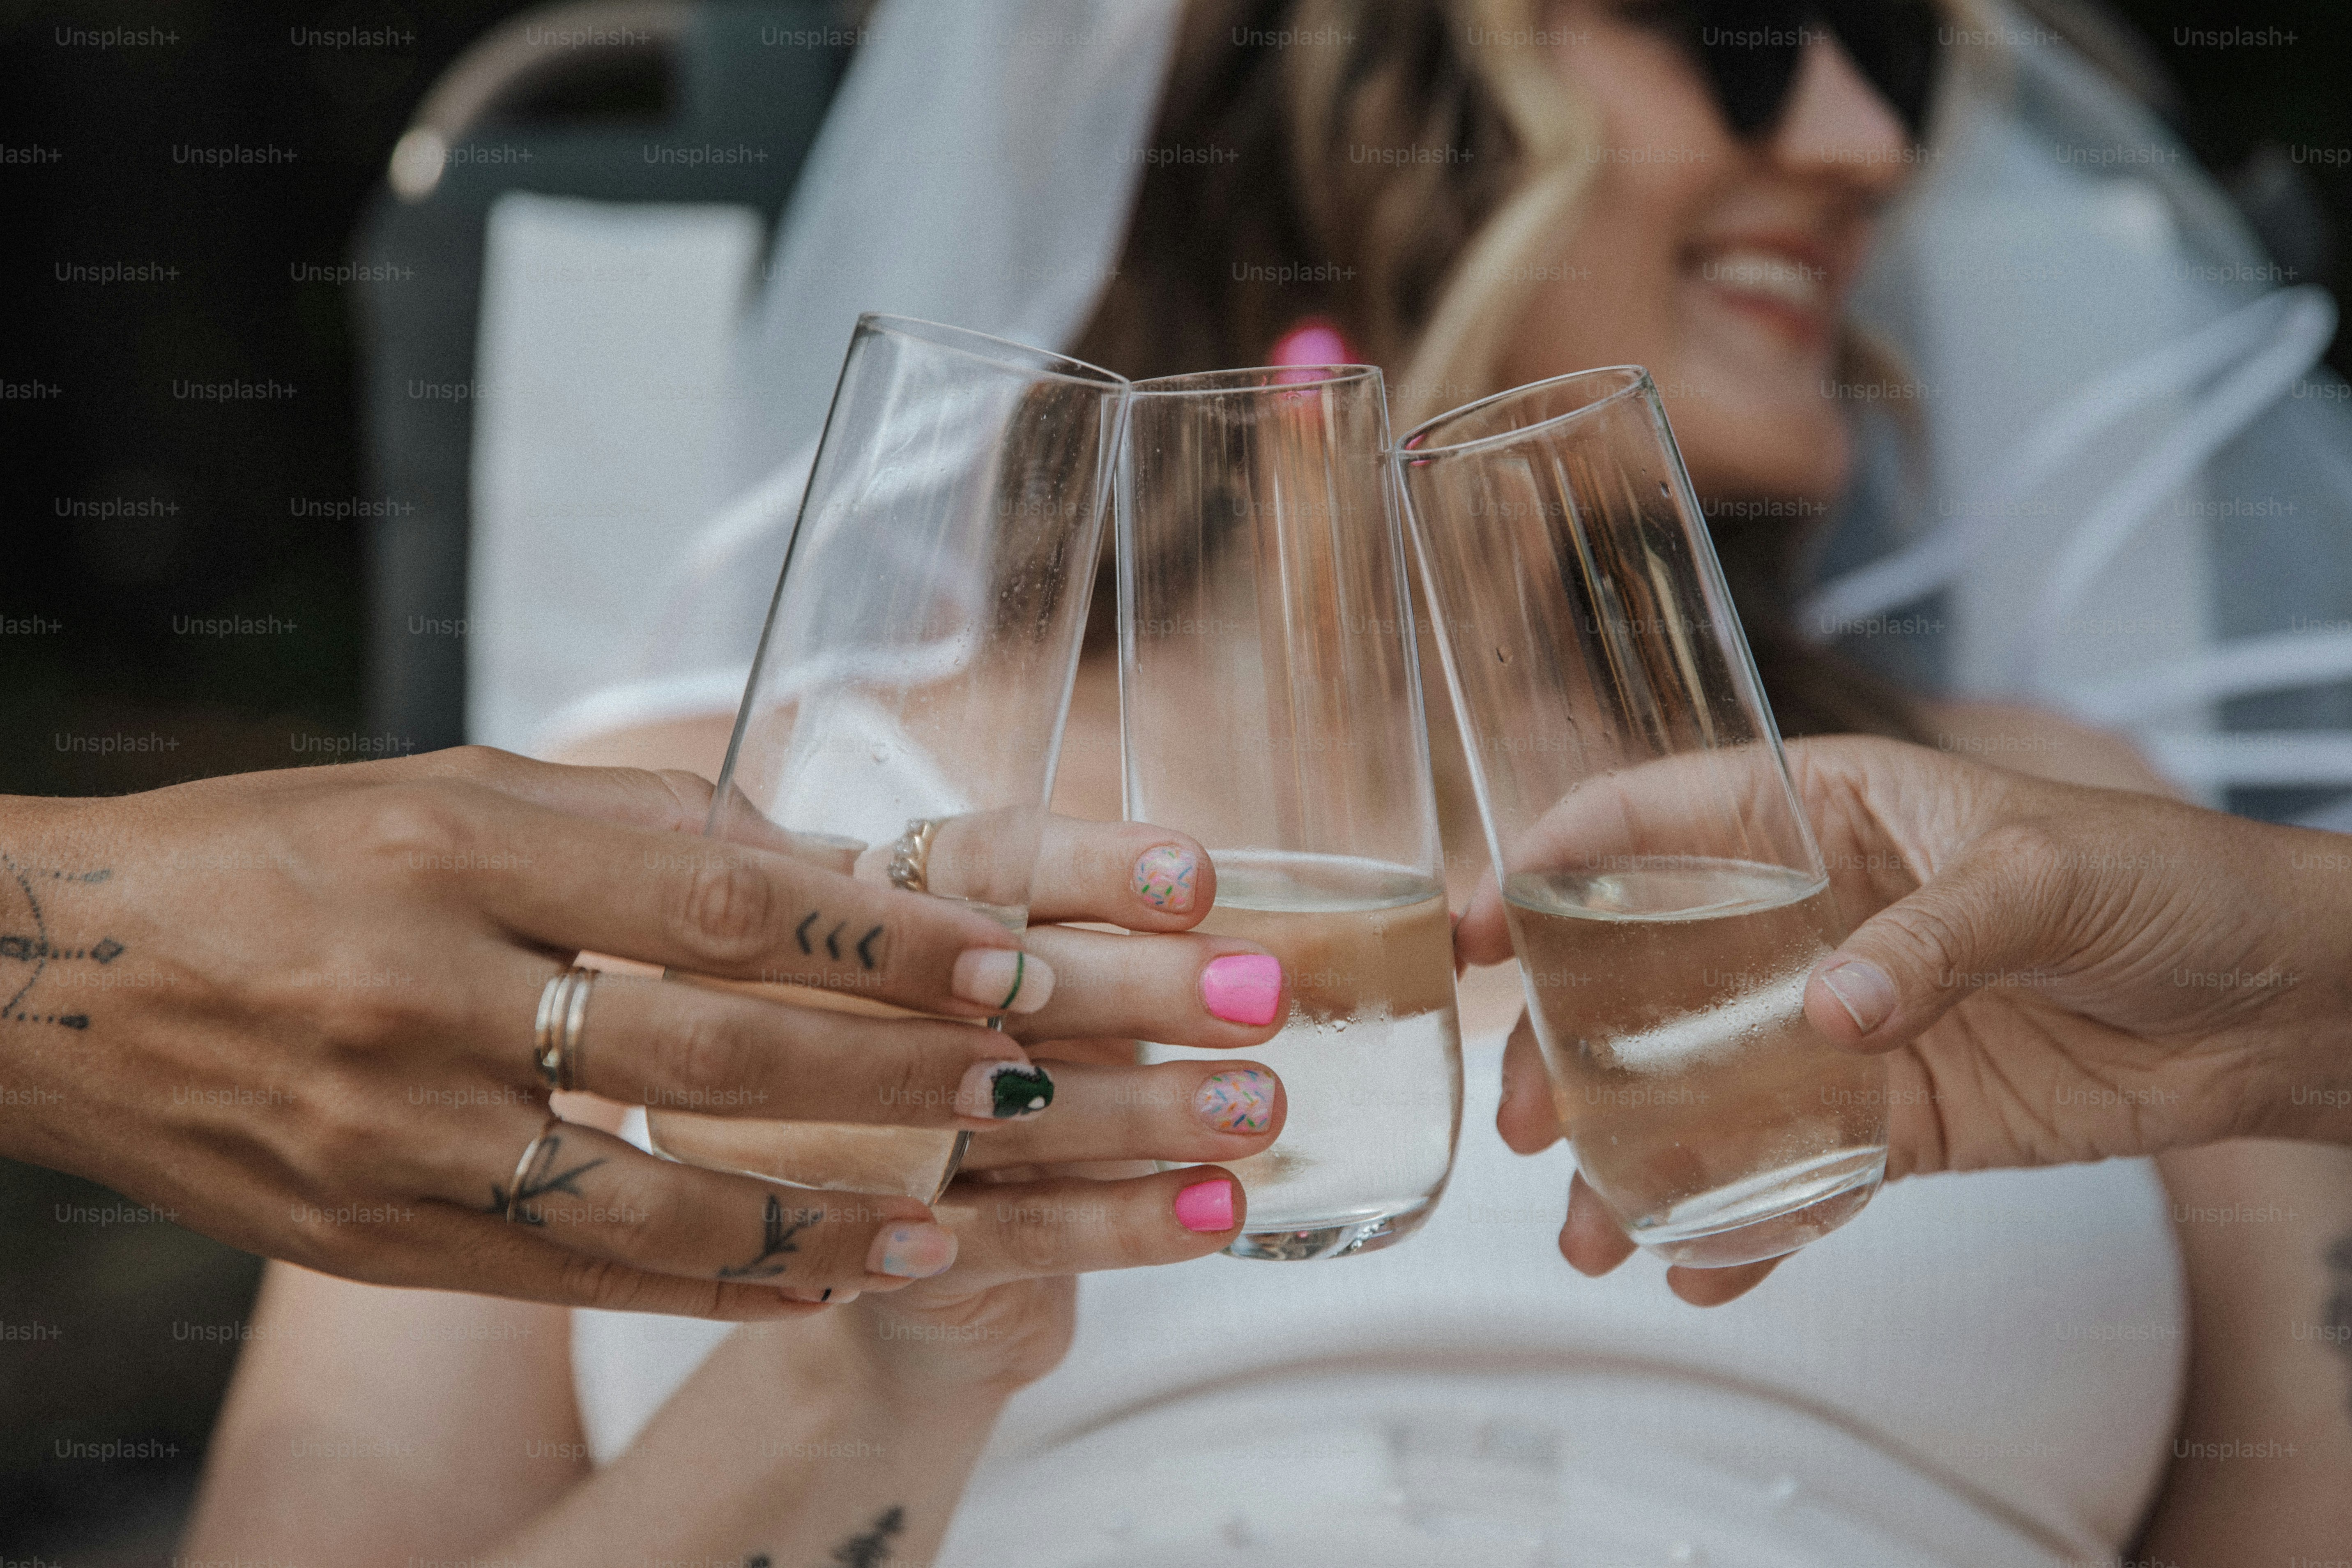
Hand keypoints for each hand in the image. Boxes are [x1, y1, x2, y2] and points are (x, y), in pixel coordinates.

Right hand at [0, 746, 1181, 1316]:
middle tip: (1028, 1093)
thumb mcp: (452, 791)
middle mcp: (430, 995)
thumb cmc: (280, 852)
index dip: (880, 941)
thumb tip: (816, 859)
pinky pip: (572, 1271)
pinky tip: (808, 1281)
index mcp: (460, 851)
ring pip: (649, 1200)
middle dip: (891, 1081)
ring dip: (815, 1219)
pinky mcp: (374, 1235)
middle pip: (711, 1053)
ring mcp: (398, 1133)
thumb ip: (635, 828)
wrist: (56, 977)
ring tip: (937, 1227)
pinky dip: (704, 1280)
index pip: (721, 903)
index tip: (1006, 961)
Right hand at [803, 835, 1289, 1405]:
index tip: (1194, 878)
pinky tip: (1220, 1207)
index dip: (1088, 869)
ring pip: (1013, 1115)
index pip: (981, 866)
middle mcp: (856, 1012)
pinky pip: (1021, 1234)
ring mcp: (861, 1138)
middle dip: (1140, 986)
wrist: (900, 1265)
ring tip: (1261, 1105)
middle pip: (997, 985)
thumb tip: (1308, 948)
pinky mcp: (889, 1260)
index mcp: (891, 915)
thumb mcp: (1049, 997)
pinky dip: (1127, 1221)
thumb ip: (1132, 950)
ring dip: (1151, 1109)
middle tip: (1262, 993)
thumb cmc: (1002, 1083)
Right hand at [1458, 735, 2351, 1303]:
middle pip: (1639, 971)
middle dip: (1565, 1042)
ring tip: (1589, 1228)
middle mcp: (1806, 918)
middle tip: (1530, 1113)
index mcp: (1822, 813)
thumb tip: (1831, 1016)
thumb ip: (1936, 937)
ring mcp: (1837, 1023)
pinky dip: (1742, 1223)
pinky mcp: (1888, 1118)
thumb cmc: (2169, 887)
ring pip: (1698, 1086)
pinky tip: (1698, 1266)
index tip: (1472, 925)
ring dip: (1631, 1156)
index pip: (1650, 820)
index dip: (1547, 863)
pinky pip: (1790, 1171)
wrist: (2279, 1004)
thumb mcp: (2052, 876)